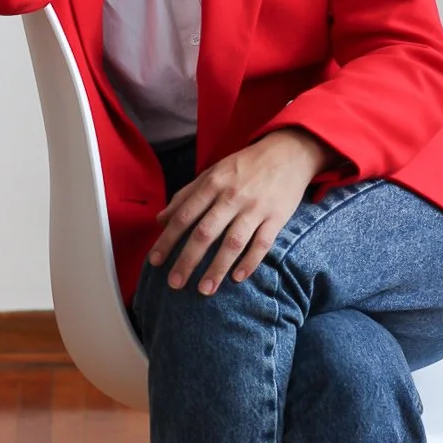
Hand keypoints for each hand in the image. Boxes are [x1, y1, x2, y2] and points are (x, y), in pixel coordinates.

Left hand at [147, 129, 338, 294]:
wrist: (288, 152)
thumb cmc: (244, 166)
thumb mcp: (212, 173)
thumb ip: (186, 196)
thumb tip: (160, 220)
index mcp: (212, 184)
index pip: (184, 216)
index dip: (168, 239)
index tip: (155, 261)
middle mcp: (231, 196)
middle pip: (205, 233)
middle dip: (188, 260)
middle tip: (174, 283)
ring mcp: (255, 208)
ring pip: (233, 242)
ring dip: (217, 268)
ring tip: (205, 290)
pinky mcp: (277, 217)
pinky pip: (262, 243)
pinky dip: (250, 262)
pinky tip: (238, 278)